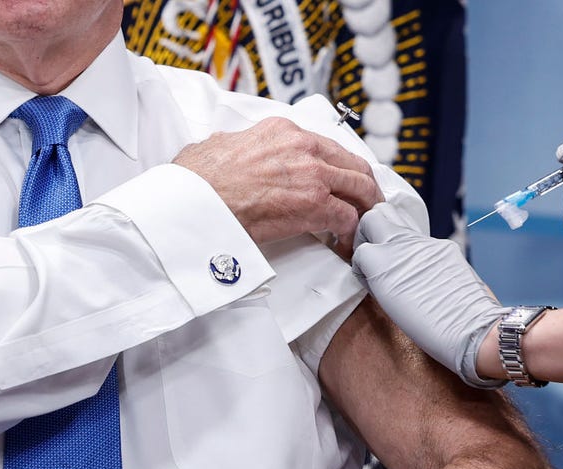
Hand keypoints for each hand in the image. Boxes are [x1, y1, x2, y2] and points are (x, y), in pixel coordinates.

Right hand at [173, 117, 383, 251]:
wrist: (195, 203)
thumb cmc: (199, 181)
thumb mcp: (219, 146)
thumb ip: (237, 144)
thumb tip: (232, 149)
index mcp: (283, 131)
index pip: (327, 146)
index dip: (339, 167)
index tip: (341, 182)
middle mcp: (304, 147)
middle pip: (353, 164)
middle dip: (365, 186)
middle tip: (367, 204)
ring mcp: (313, 175)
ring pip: (360, 187)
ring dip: (366, 208)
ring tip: (365, 225)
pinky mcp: (316, 204)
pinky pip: (349, 218)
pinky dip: (353, 233)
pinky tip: (347, 244)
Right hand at [352, 203, 506, 386]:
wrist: (469, 328)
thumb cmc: (427, 328)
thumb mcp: (389, 304)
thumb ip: (378, 278)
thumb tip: (375, 270)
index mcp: (381, 262)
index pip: (359, 250)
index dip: (360, 264)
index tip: (368, 277)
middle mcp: (401, 244)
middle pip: (375, 216)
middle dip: (370, 231)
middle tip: (375, 251)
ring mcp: (425, 242)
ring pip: (399, 219)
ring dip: (392, 233)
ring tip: (397, 256)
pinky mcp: (444, 246)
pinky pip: (423, 239)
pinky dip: (416, 249)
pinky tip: (423, 269)